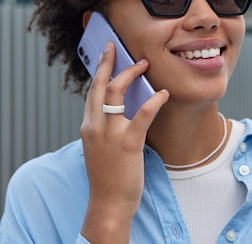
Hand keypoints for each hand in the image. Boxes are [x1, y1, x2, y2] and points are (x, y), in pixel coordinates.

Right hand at [80, 42, 168, 242]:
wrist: (107, 204)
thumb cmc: (107, 178)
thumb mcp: (100, 148)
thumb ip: (105, 128)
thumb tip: (121, 110)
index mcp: (88, 127)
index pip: (92, 92)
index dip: (99, 72)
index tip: (105, 56)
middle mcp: (95, 126)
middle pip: (99, 85)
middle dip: (107, 62)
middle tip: (115, 46)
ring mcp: (109, 134)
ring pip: (115, 92)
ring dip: (130, 73)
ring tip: (144, 64)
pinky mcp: (128, 143)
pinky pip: (142, 114)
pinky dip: (154, 100)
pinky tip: (163, 93)